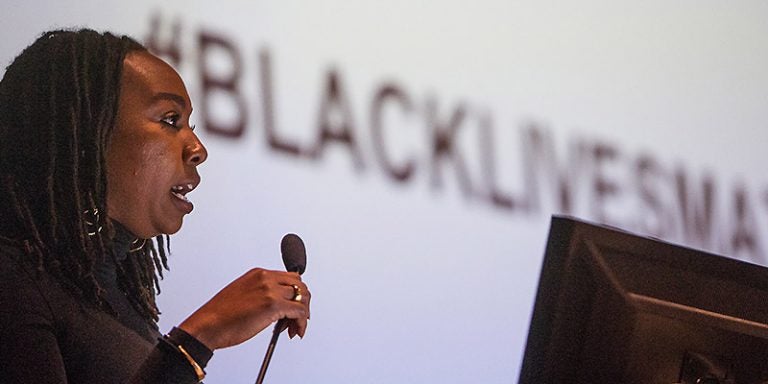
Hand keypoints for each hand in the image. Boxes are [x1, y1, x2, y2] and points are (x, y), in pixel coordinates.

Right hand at [177, 268, 310, 349]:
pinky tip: (295, 331)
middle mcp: (265, 278)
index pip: (289, 278)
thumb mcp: (243, 295)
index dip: (295, 294)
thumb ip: (261, 294)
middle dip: (302, 303)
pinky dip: (302, 323)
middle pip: (299, 285)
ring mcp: (270, 291)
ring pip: (302, 297)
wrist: (207, 326)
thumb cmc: (220, 316)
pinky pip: (299, 312)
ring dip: (303, 314)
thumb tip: (279, 306)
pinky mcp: (273, 306)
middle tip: (297, 319)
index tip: (294, 306)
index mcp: (258, 274)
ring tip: (294, 328)